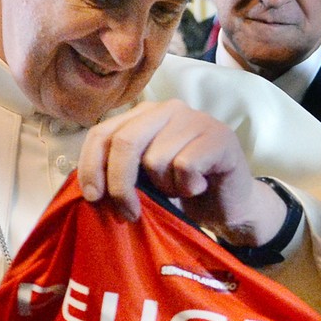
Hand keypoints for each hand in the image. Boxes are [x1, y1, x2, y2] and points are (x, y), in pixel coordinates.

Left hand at [77, 100, 284, 244]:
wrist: (230, 205)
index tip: (92, 197)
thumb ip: (120, 168)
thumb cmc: (182, 190)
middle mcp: (168, 108)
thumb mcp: (143, 178)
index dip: (91, 165)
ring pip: (156, 158)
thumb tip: (90, 186)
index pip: (102, 132)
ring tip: (181, 188)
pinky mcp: (220, 137)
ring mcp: (196, 119)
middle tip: (129, 212)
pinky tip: (200, 185)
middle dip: (120, 184)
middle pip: (125, 142)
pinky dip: (189, 186)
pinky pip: (185, 166)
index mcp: (144, 114)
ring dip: (165, 186)